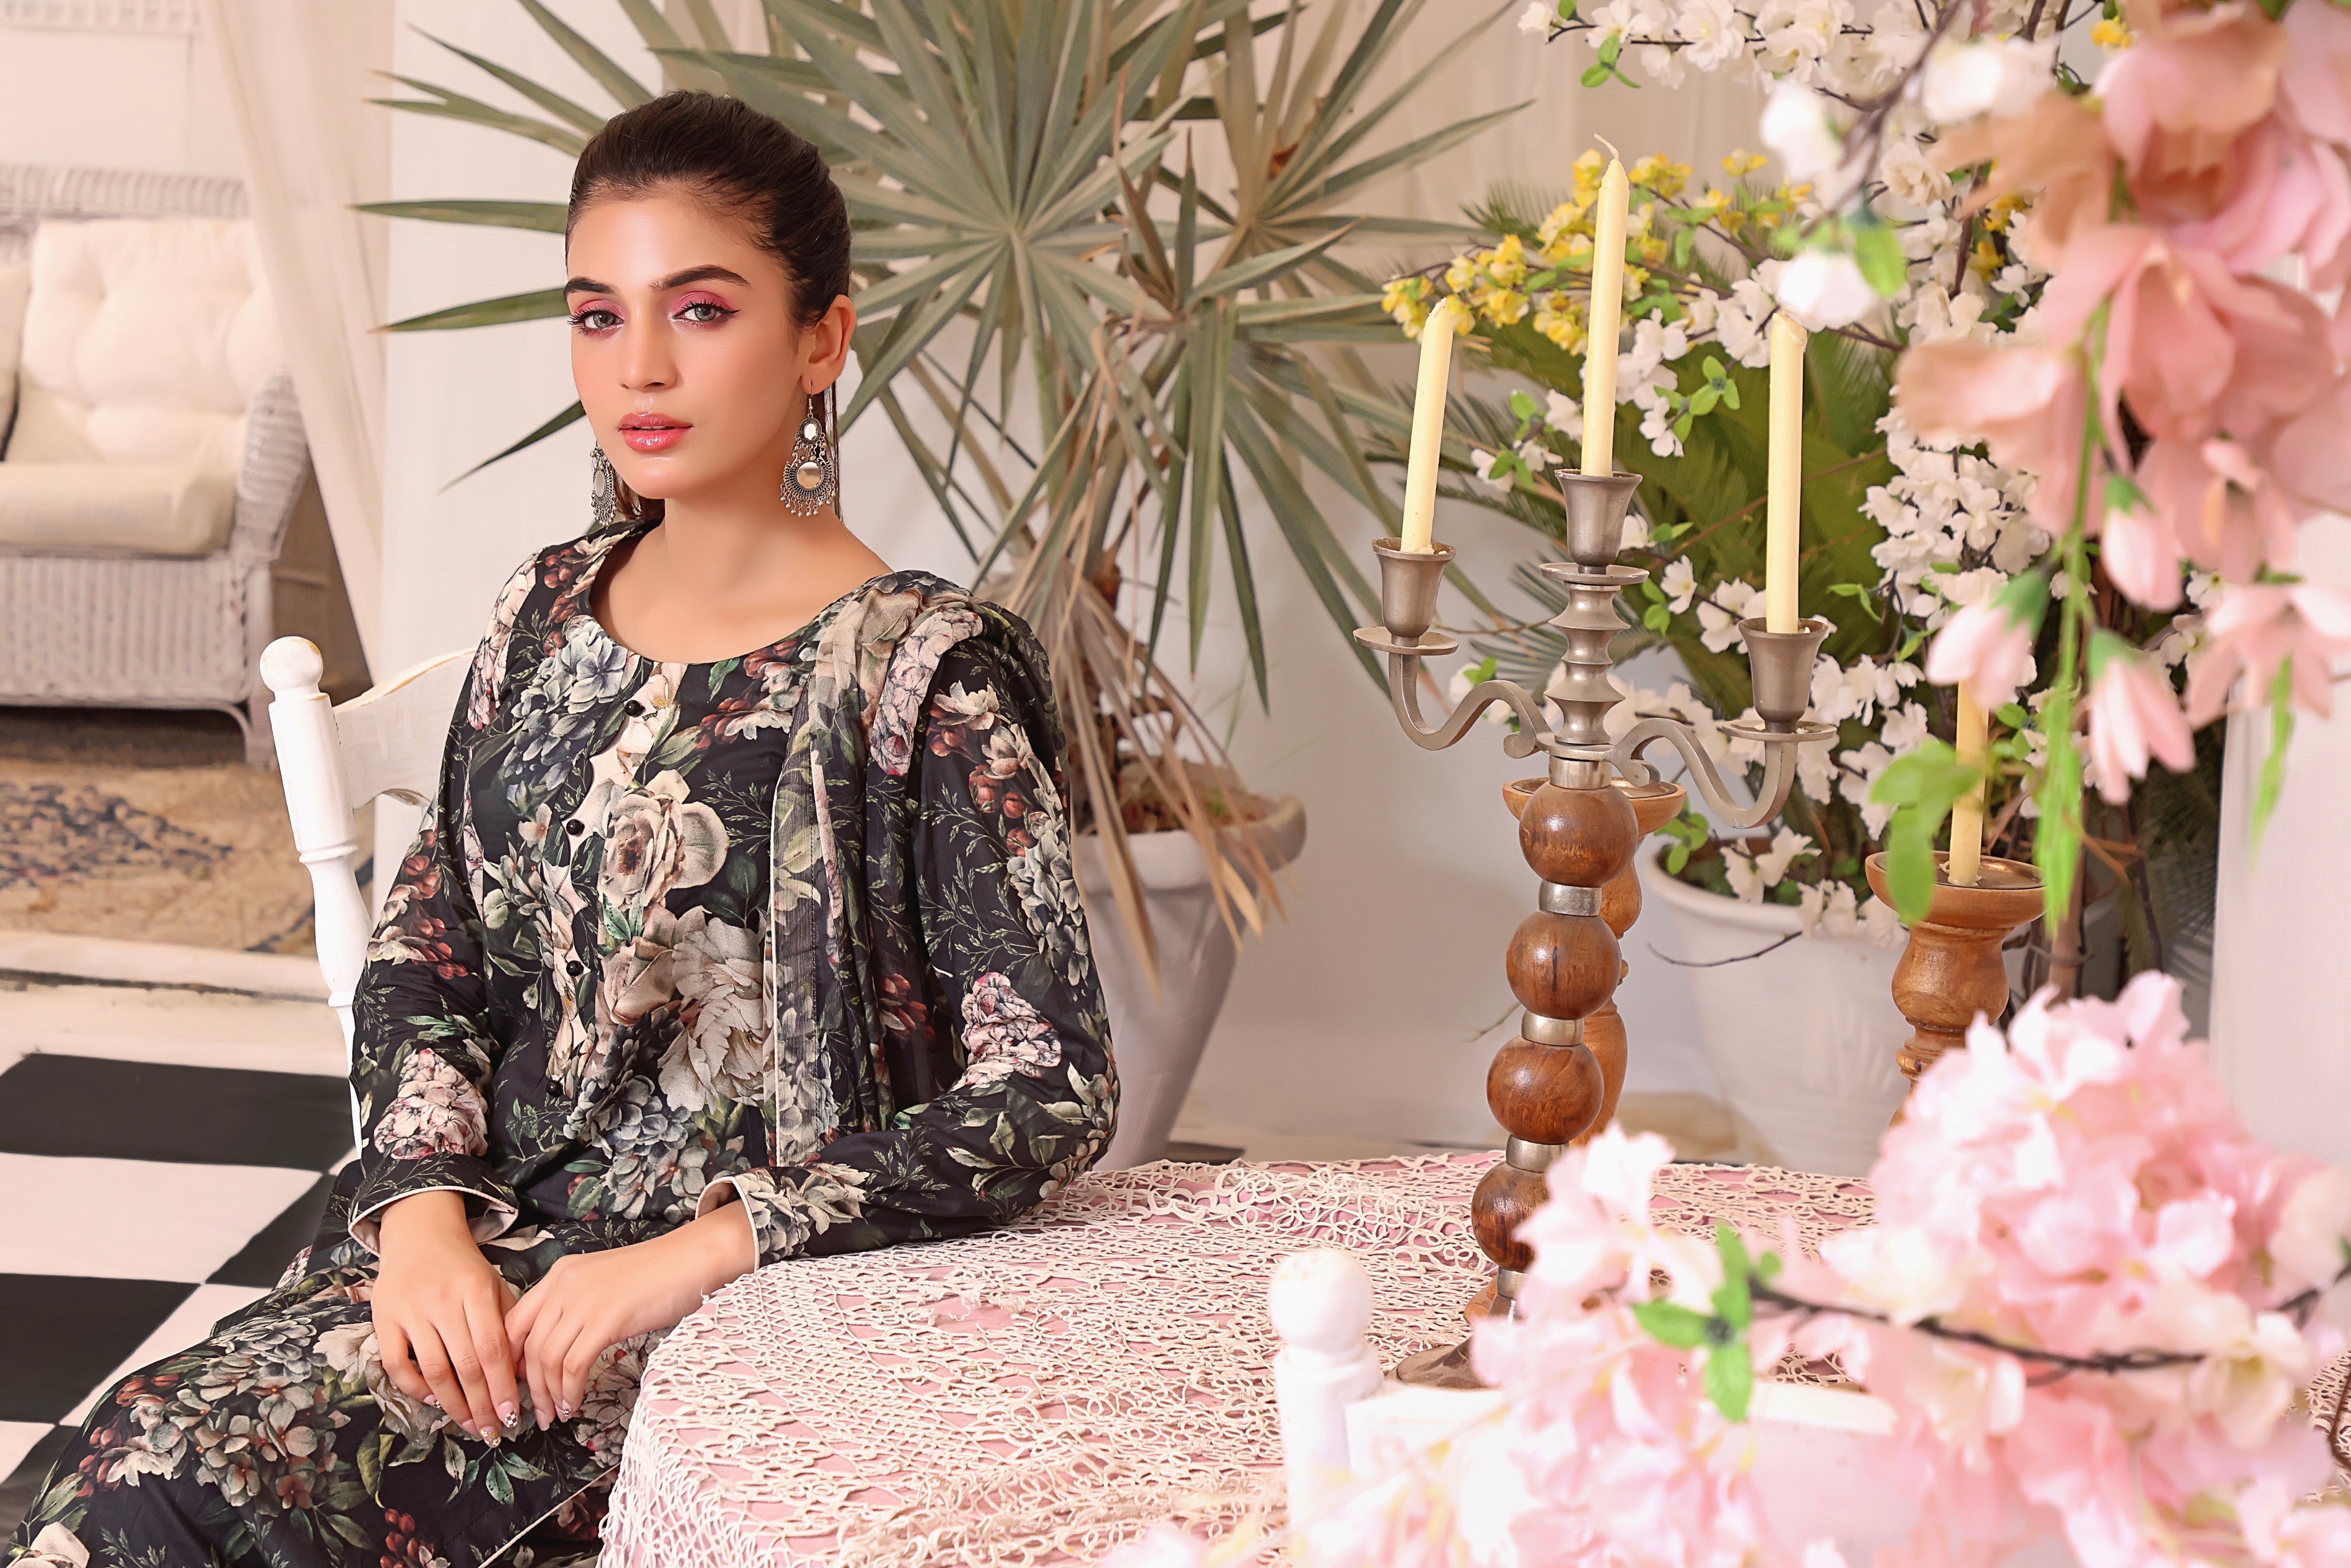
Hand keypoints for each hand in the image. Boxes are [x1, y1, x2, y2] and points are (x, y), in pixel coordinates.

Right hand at [371, 1190, 519, 1443]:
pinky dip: (414, 1388)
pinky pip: (396, 1364)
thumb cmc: (464, 1268)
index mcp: (476, 1290)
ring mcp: (410, 1310)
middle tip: (493, 1432)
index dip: (503, 1386)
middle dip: (482, 1404)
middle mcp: (443, 1300)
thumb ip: (509, 1324)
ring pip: (433, 1369)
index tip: (513, 1415)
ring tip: (470, 1425)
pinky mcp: (384, 1319)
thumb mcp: (494, 1285)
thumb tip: (524, 1372)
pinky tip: (433, 1401)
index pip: (493, 1348)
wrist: (420, 1234)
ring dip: (453, 1405)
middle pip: (465, 1364)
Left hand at [507, 1206, 754, 1428]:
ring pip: (547, 1359)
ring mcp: (584, 1301)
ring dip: (549, 1395)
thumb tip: (558, 1349)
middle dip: (529, 1387)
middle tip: (537, 1412)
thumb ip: (576, 1307)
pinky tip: (575, 1404)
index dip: (511, 1359)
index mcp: (560, 1274)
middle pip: (528, 1345)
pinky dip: (570, 1391)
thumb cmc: (658, 1275)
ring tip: (557, 1415)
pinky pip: (574, 1365)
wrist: (693, 1259)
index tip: (520, 1386)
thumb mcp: (603, 1284)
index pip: (515, 1322)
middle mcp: (564, 1285)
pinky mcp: (606, 1319)